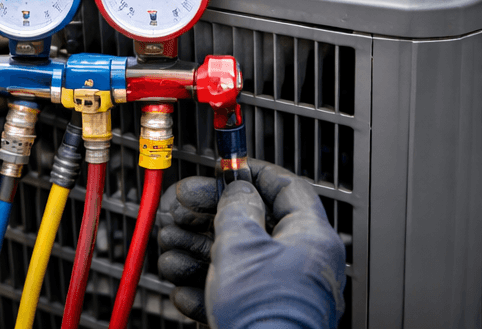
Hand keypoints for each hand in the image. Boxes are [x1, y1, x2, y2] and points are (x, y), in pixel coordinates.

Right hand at [158, 160, 345, 327]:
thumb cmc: (265, 314)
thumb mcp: (241, 244)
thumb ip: (237, 207)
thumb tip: (238, 190)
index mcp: (309, 238)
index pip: (287, 188)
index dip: (253, 174)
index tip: (228, 168)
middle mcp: (299, 264)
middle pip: (251, 223)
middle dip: (208, 216)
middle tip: (181, 209)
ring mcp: (280, 292)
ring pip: (234, 259)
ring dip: (196, 252)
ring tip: (172, 248)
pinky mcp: (260, 316)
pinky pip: (230, 293)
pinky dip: (204, 289)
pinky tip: (185, 290)